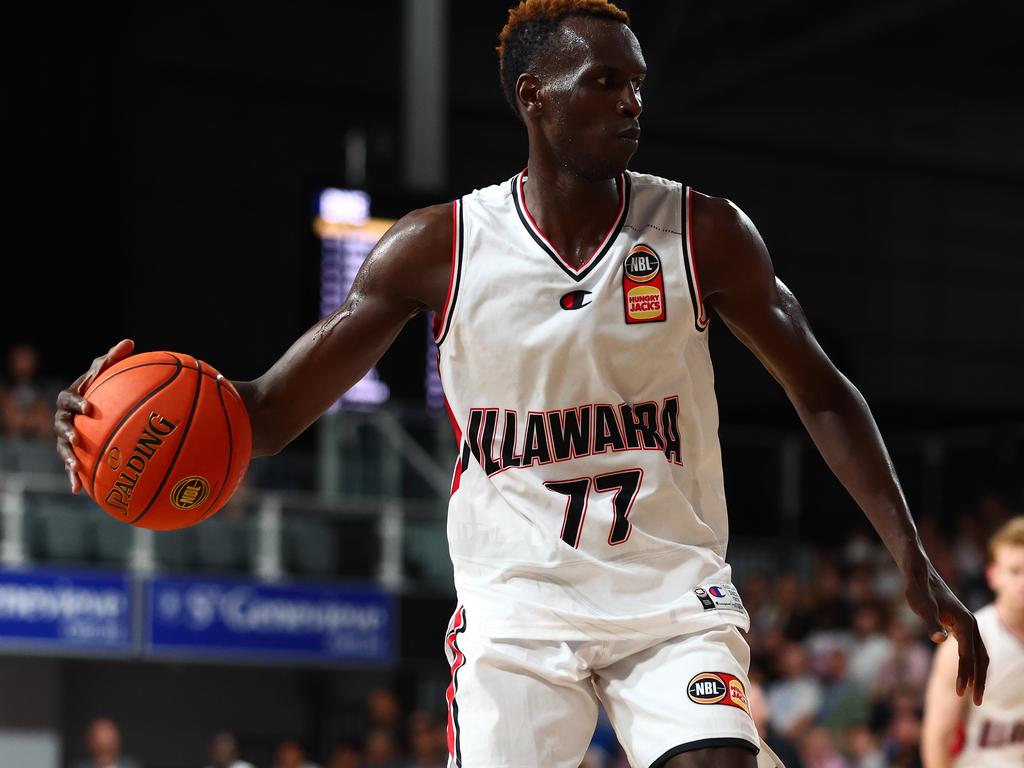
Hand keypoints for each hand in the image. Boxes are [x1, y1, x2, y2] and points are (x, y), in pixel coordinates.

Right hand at [53, 339, 134, 492]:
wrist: (95, 410)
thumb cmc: (103, 387)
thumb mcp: (108, 373)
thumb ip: (114, 360)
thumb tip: (129, 342)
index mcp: (72, 399)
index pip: (68, 398)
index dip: (76, 402)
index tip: (88, 406)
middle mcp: (65, 419)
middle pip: (60, 425)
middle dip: (67, 432)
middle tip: (76, 437)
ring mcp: (67, 438)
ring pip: (63, 448)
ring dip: (67, 457)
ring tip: (74, 466)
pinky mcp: (73, 454)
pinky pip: (72, 467)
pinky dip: (73, 478)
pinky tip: (78, 491)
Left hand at [903, 555, 988, 704]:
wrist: (920, 573)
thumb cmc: (918, 590)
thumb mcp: (921, 606)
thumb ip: (930, 623)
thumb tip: (939, 639)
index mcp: (965, 622)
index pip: (967, 655)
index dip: (964, 675)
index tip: (960, 693)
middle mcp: (972, 624)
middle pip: (981, 658)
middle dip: (979, 681)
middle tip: (977, 703)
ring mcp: (969, 625)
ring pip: (981, 654)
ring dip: (979, 674)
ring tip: (974, 694)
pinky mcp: (963, 625)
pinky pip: (974, 649)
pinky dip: (975, 664)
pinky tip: (968, 673)